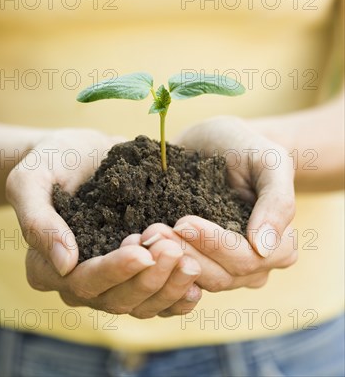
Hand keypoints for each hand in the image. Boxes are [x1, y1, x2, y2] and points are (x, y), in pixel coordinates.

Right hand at [6, 128, 201, 317]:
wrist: (83, 151)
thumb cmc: (51, 160)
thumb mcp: (31, 179)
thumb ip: (38, 220)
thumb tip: (65, 265)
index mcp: (47, 266)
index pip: (82, 282)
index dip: (113, 271)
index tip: (141, 251)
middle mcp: (79, 281)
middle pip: (116, 299)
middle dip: (148, 278)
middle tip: (173, 249)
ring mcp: (111, 278)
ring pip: (141, 303)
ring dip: (169, 287)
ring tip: (192, 262)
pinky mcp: (136, 270)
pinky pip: (158, 296)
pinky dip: (178, 293)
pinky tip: (198, 281)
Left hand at [139, 116, 296, 292]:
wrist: (216, 141)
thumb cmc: (246, 147)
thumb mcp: (270, 161)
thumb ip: (277, 201)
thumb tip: (263, 249)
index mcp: (279, 247)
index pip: (247, 258)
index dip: (215, 244)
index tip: (183, 221)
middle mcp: (256, 266)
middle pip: (222, 275)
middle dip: (186, 253)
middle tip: (154, 231)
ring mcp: (225, 268)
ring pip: (198, 279)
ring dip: (170, 260)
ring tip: (146, 235)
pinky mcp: (197, 261)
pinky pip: (180, 275)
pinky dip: (161, 263)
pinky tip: (140, 244)